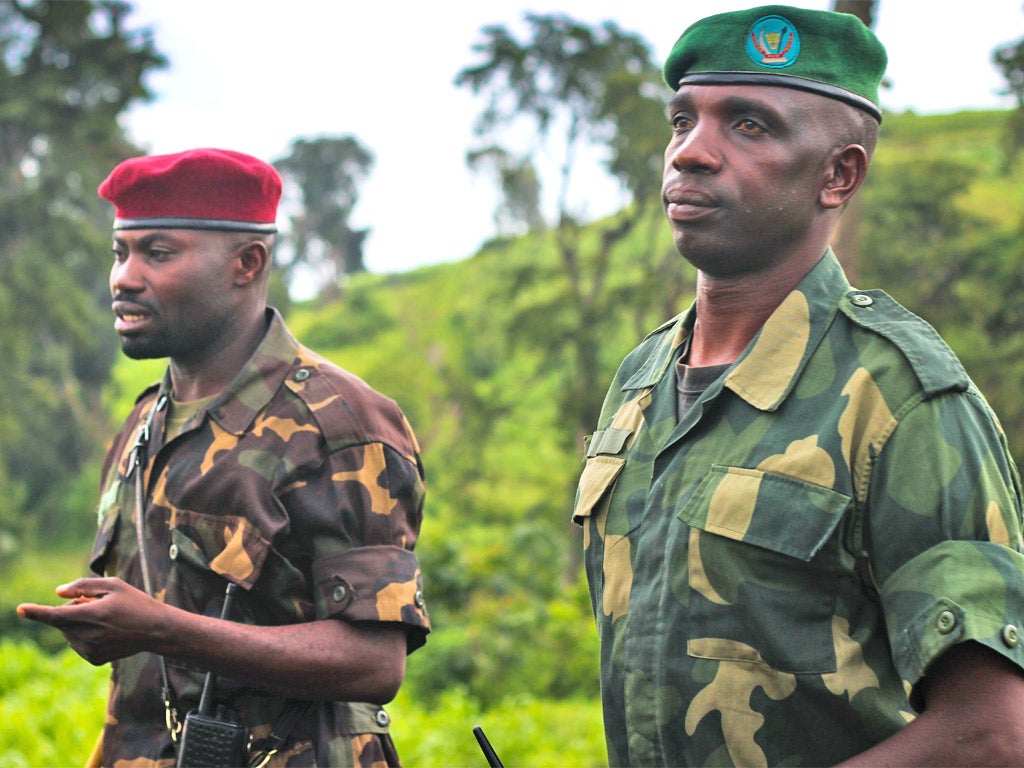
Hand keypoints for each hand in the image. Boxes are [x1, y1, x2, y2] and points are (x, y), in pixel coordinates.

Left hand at [17, 577, 168, 664]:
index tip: (20, 609)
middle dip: (71, 609)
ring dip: (77, 623)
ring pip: (68, 633)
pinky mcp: (94, 659)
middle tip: (96, 603)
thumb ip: (83, 585)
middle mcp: (89, 636)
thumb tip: (57, 592)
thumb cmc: (136, 602)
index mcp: (94, 615)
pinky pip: (77, 643)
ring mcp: (91, 650)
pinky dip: (85, 635)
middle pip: (63, 620)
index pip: (57, 614)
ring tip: (105, 618)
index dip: (37, 612)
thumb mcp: (114, 585)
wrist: (156, 630)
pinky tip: (106, 632)